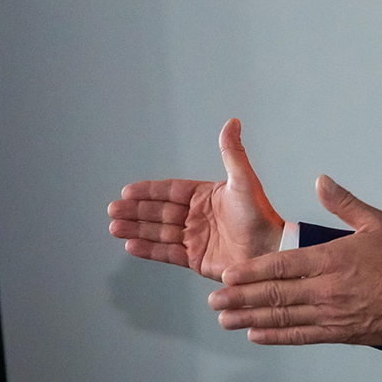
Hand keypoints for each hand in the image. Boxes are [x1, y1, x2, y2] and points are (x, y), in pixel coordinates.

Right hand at [107, 118, 284, 280]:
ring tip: (114, 227)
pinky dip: (149, 250)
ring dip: (136, 229)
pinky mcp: (196, 259)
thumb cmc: (260, 214)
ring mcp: (196, 238)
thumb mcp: (244, 180)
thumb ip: (232, 153)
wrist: (269, 249)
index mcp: (206, 196)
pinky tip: (131, 245)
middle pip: (160, 212)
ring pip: (159, 232)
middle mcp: (198, 216)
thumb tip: (232, 121)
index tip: (127, 191)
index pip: (171, 191)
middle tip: (112, 210)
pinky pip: (167, 253)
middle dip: (135, 211)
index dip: (149, 191)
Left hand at [208, 174, 381, 345]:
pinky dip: (276, 336)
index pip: (282, 266)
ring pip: (282, 317)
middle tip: (214, 300)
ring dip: (250, 318)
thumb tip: (320, 181)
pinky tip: (256, 334)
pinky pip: (300, 336)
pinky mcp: (338, 333)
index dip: (251, 270)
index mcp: (331, 259)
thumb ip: (344, 202)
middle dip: (240, 297)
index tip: (228, 272)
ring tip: (225, 319)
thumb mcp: (376, 221)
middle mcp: (325, 290)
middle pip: (274, 295)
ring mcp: (330, 314)